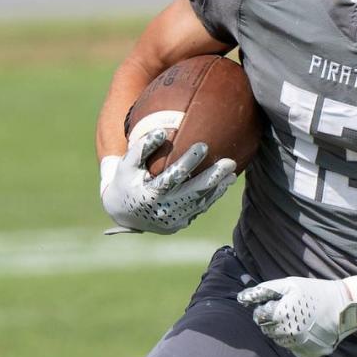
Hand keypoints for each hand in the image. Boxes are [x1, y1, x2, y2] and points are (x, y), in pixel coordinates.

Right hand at [101, 130, 235, 233]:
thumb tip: (161, 131)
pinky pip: (198, 209)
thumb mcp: (126, 165)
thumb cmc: (125, 182)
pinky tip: (223, 184)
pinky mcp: (179, 224)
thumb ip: (141, 148)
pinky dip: (212, 197)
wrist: (124, 214)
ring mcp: (172, 220)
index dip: (188, 162)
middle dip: (213, 177)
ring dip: (218, 188)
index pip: (172, 177)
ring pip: (200, 203)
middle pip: (193, 193)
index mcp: (148, 195)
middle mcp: (162, 210)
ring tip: (232, 174)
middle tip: (230, 162)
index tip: (203, 145)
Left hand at [237, 276, 356, 356]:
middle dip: (272, 321)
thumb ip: (265, 290)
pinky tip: (305, 330)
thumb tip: (241, 298)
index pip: (258, 315)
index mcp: (280, 314)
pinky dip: (294, 341)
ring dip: (282, 331)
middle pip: (266, 330)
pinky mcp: (305, 354)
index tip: (277, 303)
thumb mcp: (290, 284)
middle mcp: (286, 333)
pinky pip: (291, 349)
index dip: (266, 308)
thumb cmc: (314, 292)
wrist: (343, 307)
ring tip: (298, 320)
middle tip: (288, 311)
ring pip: (278, 340)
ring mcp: (297, 346)